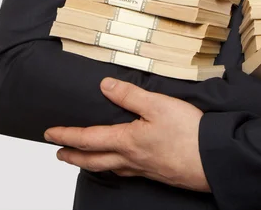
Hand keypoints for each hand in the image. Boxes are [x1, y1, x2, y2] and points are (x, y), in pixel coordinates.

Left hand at [44, 78, 209, 191]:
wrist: (211, 160)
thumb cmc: (188, 133)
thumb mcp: (158, 105)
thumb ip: (130, 95)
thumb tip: (104, 86)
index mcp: (126, 140)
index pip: (88, 138)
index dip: (67, 135)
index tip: (50, 134)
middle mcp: (131, 158)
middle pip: (93, 160)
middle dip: (73, 156)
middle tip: (59, 153)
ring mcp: (144, 169)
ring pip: (110, 169)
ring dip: (91, 164)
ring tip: (85, 160)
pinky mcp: (157, 173)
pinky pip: (128, 172)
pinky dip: (116, 168)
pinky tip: (123, 165)